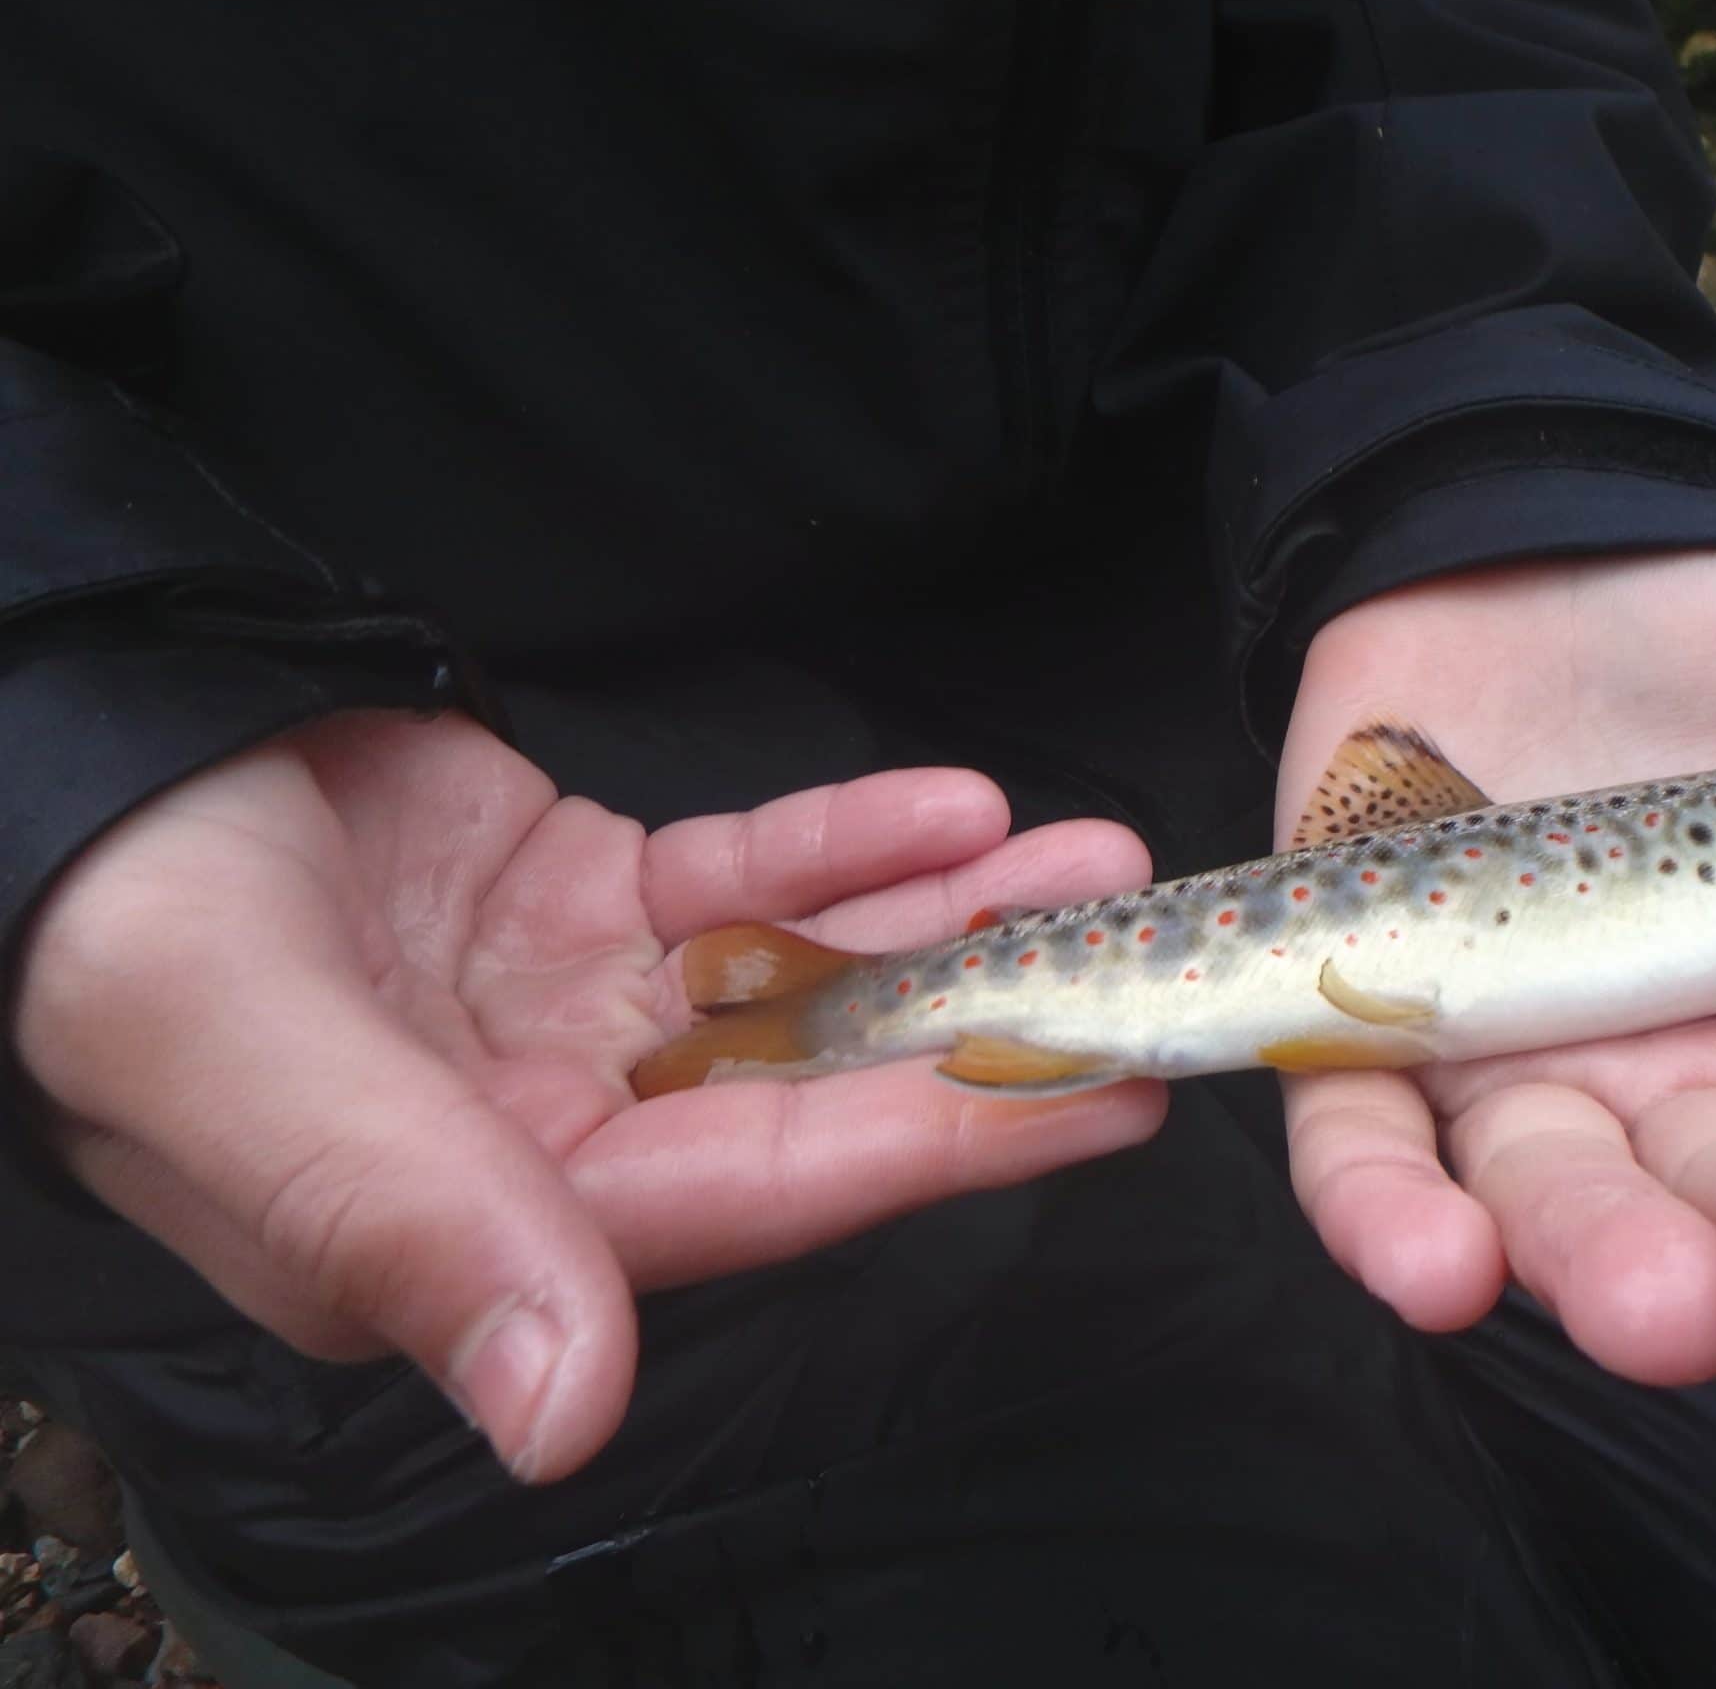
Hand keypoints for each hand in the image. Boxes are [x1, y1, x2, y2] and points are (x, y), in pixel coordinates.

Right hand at [12, 709, 1163, 1483]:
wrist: (71, 766)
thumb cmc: (117, 927)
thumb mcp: (243, 1066)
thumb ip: (415, 1228)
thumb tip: (563, 1419)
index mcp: (483, 1226)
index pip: (752, 1197)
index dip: (932, 1148)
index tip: (1098, 1101)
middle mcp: (555, 1140)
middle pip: (815, 1095)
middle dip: (981, 1027)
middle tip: (1138, 964)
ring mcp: (579, 1018)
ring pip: (804, 979)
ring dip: (946, 920)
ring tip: (1087, 855)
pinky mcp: (582, 904)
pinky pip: (741, 879)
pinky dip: (841, 841)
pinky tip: (952, 805)